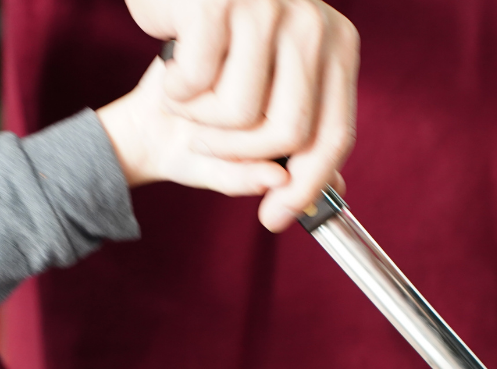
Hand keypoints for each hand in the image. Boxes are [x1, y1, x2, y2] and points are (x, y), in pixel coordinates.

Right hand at [122, 0, 358, 230]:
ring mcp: (269, 7)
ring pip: (241, 114)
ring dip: (202, 123)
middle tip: (203, 144)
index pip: (336, 135)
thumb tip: (301, 186)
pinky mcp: (217, 2)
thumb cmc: (208, 83)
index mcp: (337, 50)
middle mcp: (313, 24)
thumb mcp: (249, 125)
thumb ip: (282, 158)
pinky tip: (174, 73)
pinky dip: (177, 93)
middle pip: (291, 133)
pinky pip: (199, 84)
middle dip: (239, 155)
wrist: (159, 22)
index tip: (273, 219)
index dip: (305, 188)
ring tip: (188, 98)